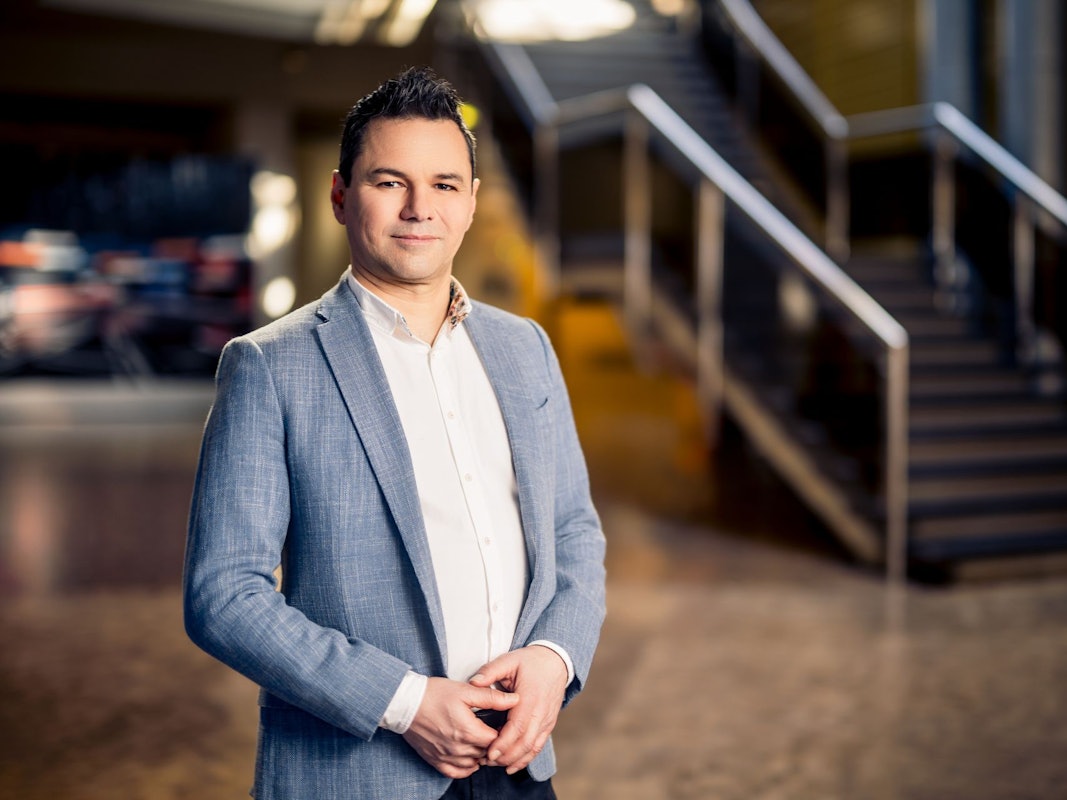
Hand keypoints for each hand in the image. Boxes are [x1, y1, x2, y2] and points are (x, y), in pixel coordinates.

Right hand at [402, 678, 519, 778]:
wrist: (405, 702)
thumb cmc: (433, 694)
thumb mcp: (465, 690)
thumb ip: (492, 697)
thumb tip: (515, 699)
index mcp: (468, 730)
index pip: (496, 740)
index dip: (503, 732)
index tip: (502, 723)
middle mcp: (458, 747)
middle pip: (486, 753)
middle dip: (493, 743)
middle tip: (492, 730)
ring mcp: (446, 756)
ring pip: (474, 764)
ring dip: (480, 754)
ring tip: (480, 740)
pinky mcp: (435, 760)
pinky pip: (456, 772)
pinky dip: (466, 767)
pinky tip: (469, 757)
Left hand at [469, 646, 568, 773]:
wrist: (556, 662)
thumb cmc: (530, 661)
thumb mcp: (509, 660)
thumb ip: (490, 671)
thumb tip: (473, 682)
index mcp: (530, 699)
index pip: (517, 728)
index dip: (503, 743)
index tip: (488, 753)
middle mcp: (541, 713)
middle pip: (524, 743)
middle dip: (505, 756)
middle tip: (485, 762)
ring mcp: (547, 720)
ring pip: (532, 748)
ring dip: (514, 760)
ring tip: (495, 764)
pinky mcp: (549, 724)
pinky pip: (538, 746)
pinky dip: (526, 758)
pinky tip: (512, 765)